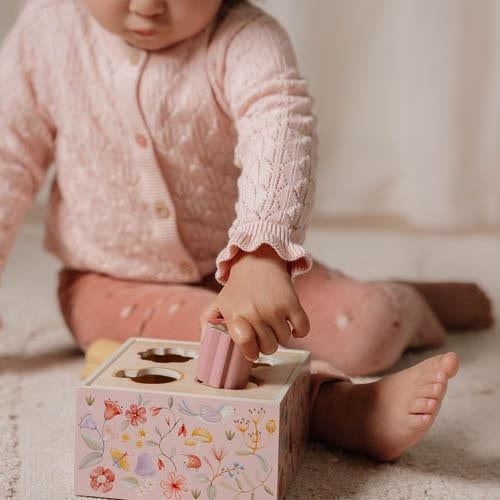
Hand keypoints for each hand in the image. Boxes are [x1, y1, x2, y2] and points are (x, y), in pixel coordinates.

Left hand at [200, 245, 309, 360]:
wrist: (258, 261)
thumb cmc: (238, 288)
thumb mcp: (218, 303)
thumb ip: (208, 323)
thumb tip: (207, 344)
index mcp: (235, 314)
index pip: (246, 344)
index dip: (250, 352)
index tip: (251, 350)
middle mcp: (255, 311)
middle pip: (268, 347)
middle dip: (266, 344)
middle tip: (262, 333)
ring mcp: (275, 308)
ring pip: (284, 339)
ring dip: (280, 335)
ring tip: (273, 323)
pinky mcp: (293, 303)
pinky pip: (302, 330)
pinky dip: (299, 331)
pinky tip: (290, 324)